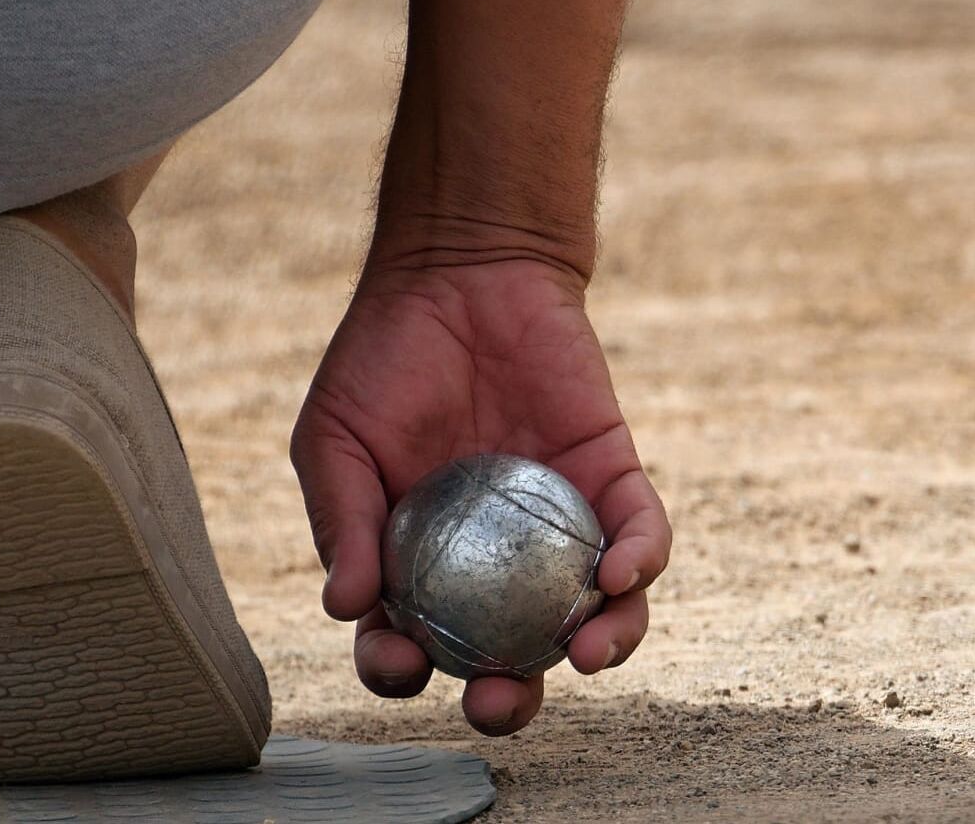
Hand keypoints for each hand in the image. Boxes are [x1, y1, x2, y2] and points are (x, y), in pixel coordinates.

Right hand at [289, 255, 669, 734]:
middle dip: (512, 699)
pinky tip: (620, 577)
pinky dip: (639, 563)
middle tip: (502, 701)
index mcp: (419, 568)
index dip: (405, 673)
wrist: (460, 273)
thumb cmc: (384, 359)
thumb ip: (342, 522)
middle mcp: (494, 565)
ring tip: (586, 656)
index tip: (404, 664)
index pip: (413, 646)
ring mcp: (559, 528)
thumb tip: (344, 608)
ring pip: (592, 614)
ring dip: (599, 648)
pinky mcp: (613, 481)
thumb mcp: (336, 440)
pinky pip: (639, 536)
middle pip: (511, 656)